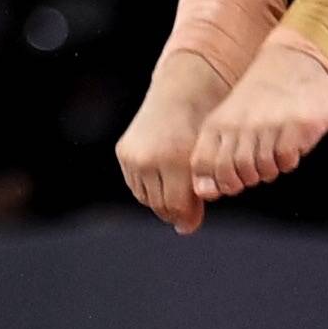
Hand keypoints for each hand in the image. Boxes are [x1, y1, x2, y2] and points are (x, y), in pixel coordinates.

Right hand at [117, 51, 228, 234]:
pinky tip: (161, 180)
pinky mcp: (123, 152)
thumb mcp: (204, 163)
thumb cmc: (200, 131)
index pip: (176, 206)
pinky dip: (147, 186)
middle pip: (158, 204)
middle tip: (184, 208)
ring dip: (159, 199)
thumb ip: (197, 196)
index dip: (186, 216)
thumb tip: (185, 231)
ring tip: (174, 192)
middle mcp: (149, 158)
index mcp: (174, 160)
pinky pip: (134, 183)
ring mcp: (133, 155)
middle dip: (173, 210)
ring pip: (145, 197)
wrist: (180, 97)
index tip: (193, 218)